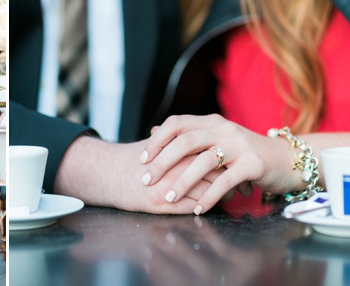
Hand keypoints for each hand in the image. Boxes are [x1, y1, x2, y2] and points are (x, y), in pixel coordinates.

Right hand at [54, 136, 234, 213]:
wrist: (106, 173)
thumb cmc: (132, 159)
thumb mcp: (157, 144)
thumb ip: (178, 142)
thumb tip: (200, 142)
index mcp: (178, 146)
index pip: (214, 152)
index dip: (230, 161)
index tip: (238, 168)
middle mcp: (177, 163)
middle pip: (217, 170)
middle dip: (233, 179)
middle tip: (243, 186)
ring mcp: (170, 183)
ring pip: (209, 190)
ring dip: (223, 195)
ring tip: (232, 198)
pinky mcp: (162, 202)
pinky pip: (195, 206)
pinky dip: (207, 207)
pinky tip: (211, 207)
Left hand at [140, 114, 300, 213]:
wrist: (287, 160)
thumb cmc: (244, 153)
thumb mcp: (216, 139)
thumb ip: (189, 135)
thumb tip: (155, 131)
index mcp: (210, 121)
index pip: (176, 123)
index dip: (157, 140)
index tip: (141, 159)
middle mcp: (223, 129)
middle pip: (185, 141)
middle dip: (162, 162)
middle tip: (147, 180)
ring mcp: (239, 145)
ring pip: (203, 162)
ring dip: (183, 182)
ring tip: (169, 198)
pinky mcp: (253, 164)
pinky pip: (225, 181)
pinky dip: (209, 196)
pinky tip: (198, 208)